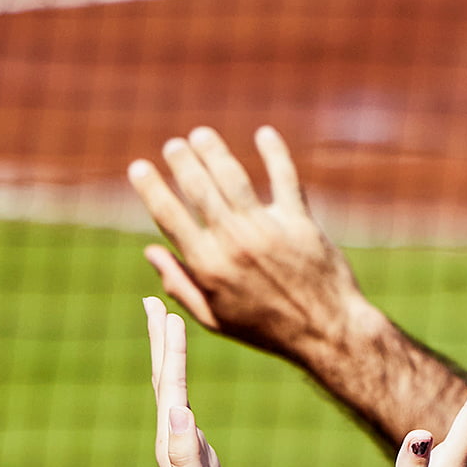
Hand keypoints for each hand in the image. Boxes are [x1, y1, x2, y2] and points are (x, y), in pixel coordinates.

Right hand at [130, 126, 374, 360]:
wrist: (328, 332)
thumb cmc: (267, 329)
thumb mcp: (214, 318)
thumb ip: (180, 285)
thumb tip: (150, 252)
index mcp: (209, 266)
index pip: (170, 217)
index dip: (151, 189)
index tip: (139, 167)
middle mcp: (235, 243)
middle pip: (200, 190)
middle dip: (183, 162)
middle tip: (173, 145)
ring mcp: (269, 229)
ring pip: (235, 179)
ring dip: (216, 152)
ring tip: (202, 135)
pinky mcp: (301, 223)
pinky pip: (286, 179)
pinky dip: (275, 154)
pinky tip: (265, 134)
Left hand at [146, 299, 250, 466]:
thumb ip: (186, 456)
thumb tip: (178, 409)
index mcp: (173, 445)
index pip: (170, 387)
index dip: (170, 350)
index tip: (166, 311)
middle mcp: (175, 444)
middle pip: (165, 384)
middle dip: (161, 345)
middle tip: (155, 305)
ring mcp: (186, 455)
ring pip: (176, 398)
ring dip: (172, 365)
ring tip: (171, 340)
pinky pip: (190, 419)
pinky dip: (188, 396)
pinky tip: (187, 400)